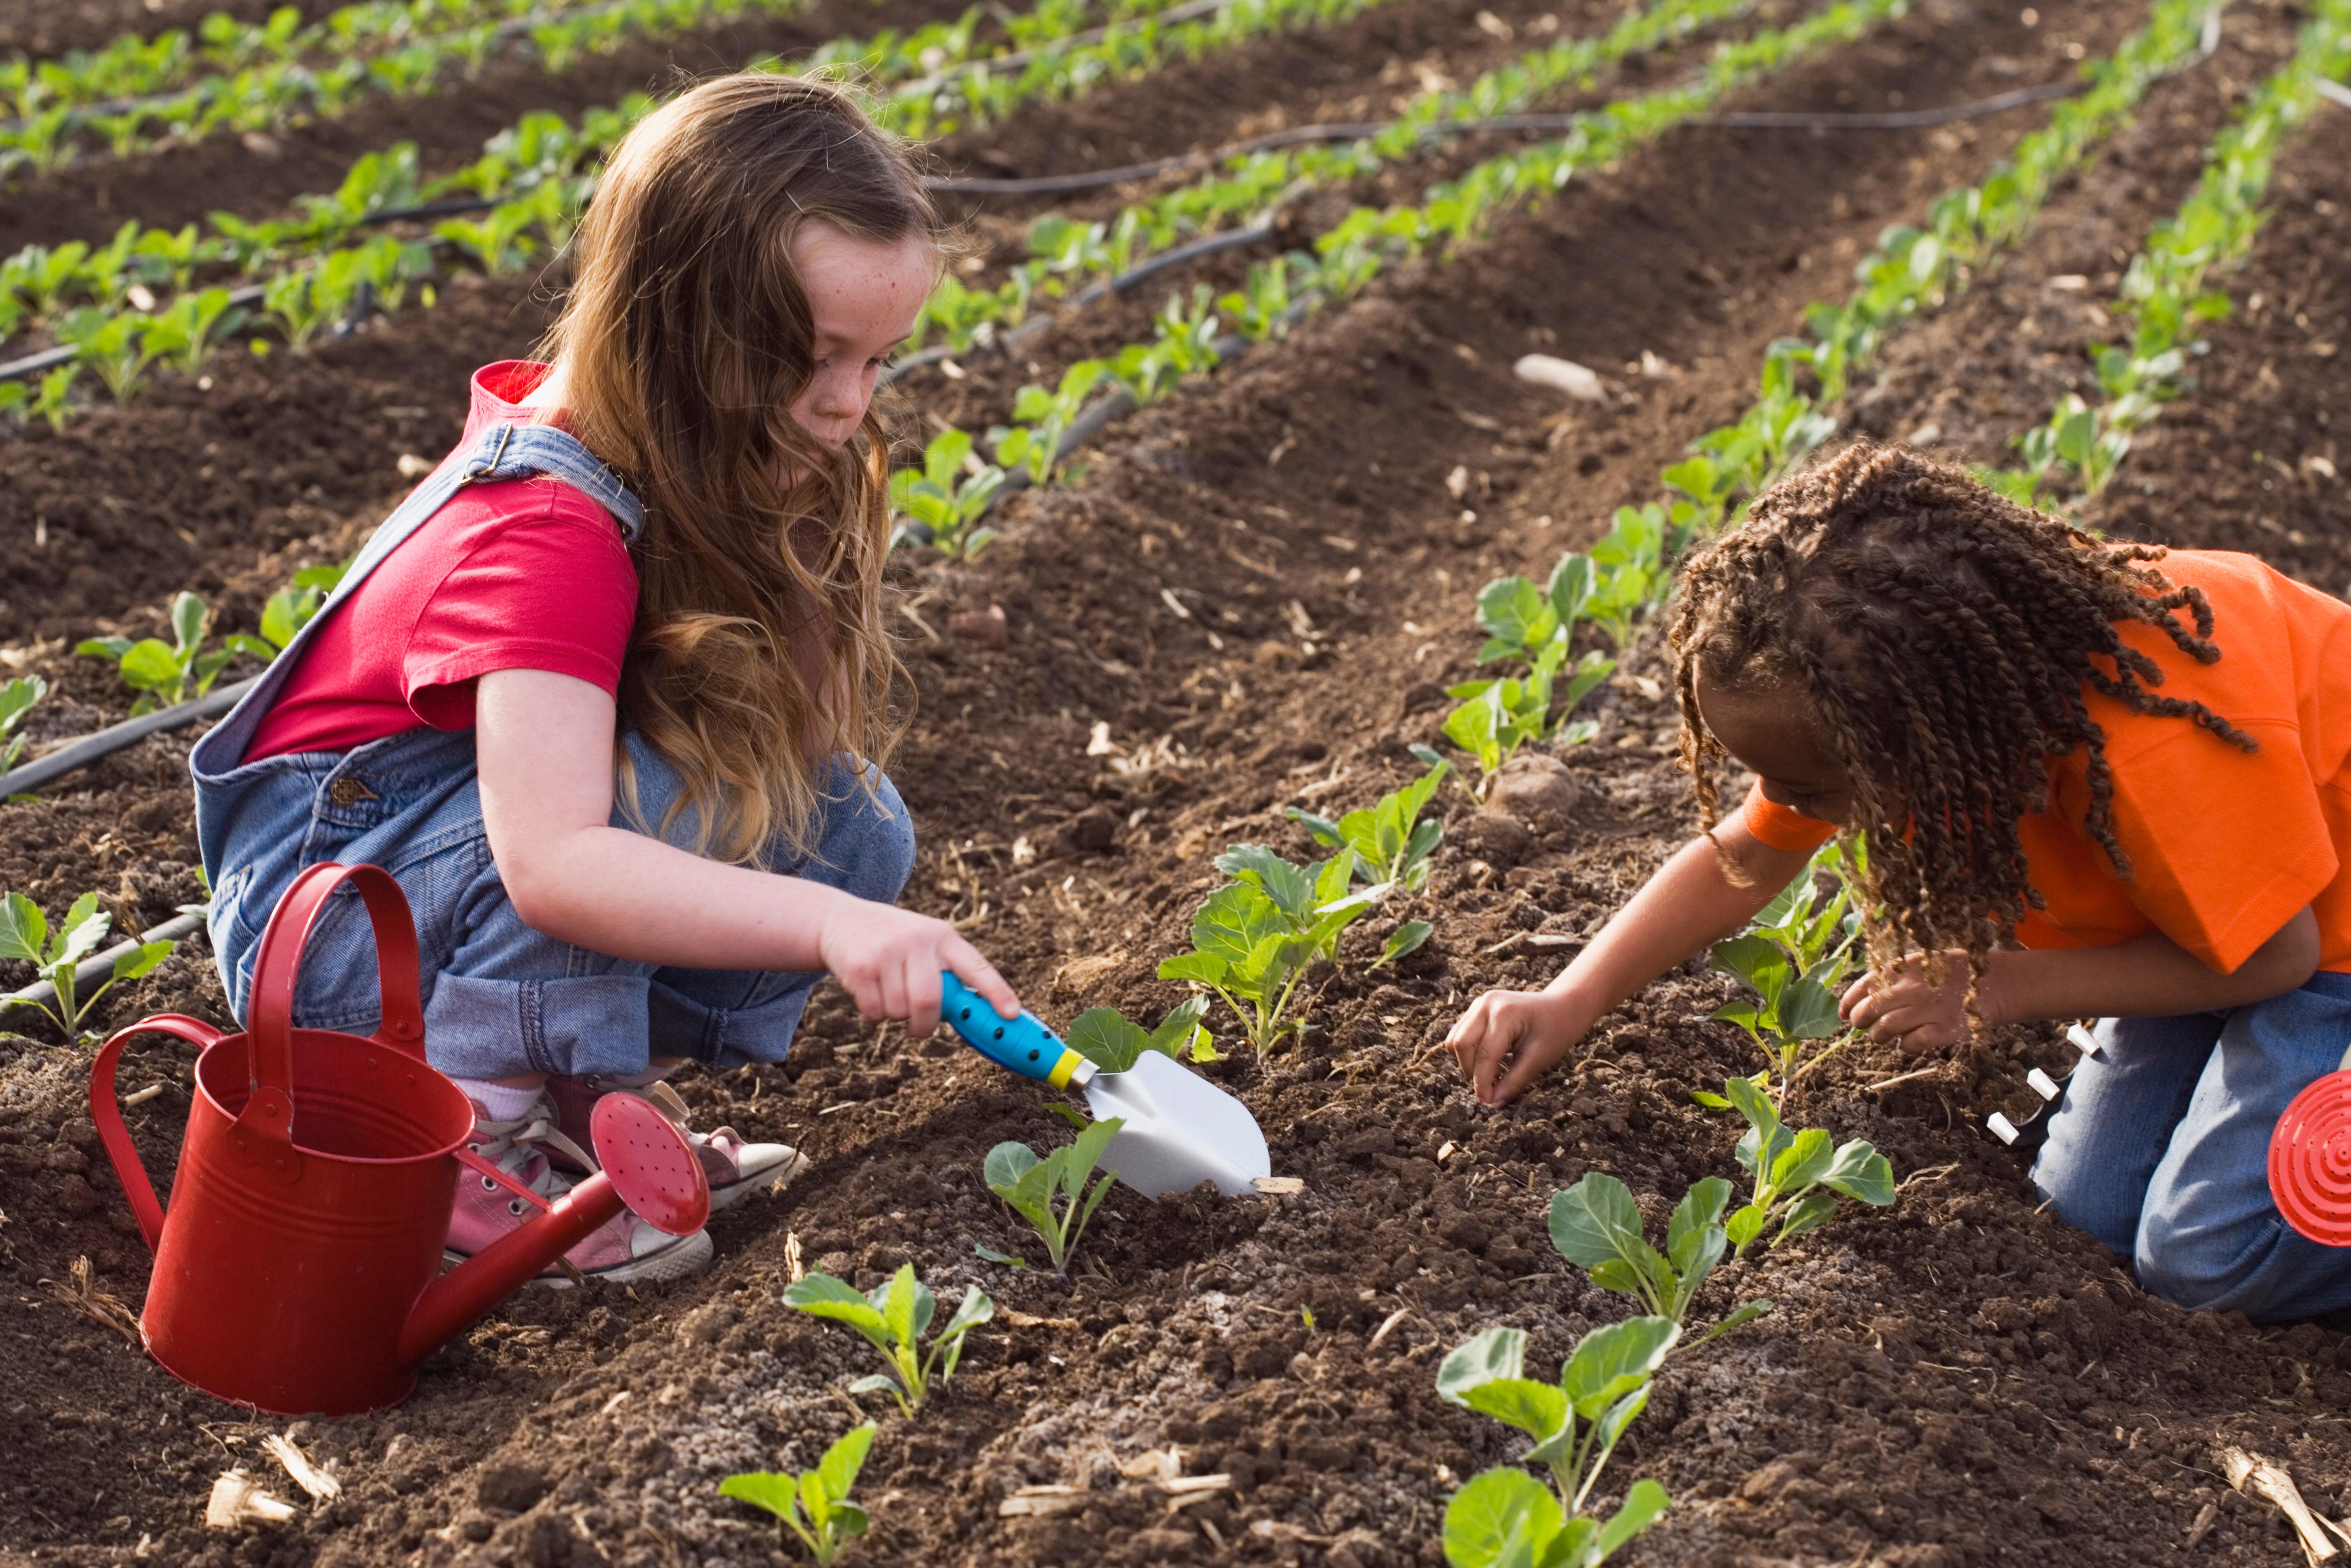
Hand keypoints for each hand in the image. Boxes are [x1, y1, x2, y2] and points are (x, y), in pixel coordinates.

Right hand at [816, 898, 1018, 1038]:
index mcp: (944, 937)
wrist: (841, 919)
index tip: (1011, 1015)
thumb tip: (972, 1019)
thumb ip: (947, 974)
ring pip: (900, 1010)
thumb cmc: (894, 942)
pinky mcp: (860, 965)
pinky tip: (870, 990)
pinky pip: (875, 1011)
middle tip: (920, 1029)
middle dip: (925, 1024)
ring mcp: (887, 951)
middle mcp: (918, 940)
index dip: (997, 993)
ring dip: (895, 1015)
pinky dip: (874, 1013)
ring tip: (888, 992)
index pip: (977, 967)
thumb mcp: (925, 945)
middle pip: (930, 1000)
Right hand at [1446, 988, 1585, 1106]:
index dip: (1482, 1082)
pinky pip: (1460, 1033)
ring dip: (1467, 1061)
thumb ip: (1514, 1081)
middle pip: (1461, 1044)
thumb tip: (1493, 1103)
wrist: (1563, 1007)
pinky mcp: (1477, 1008)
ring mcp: (1480, 1003)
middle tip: (1490, 1087)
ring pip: (1455, 1039)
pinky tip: (1490, 1059)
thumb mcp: (1538, 1059)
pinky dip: (1469, 1051)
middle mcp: (1486, 1004)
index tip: (1487, 1102)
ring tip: (1492, 1072)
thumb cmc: (1556, 1031)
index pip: (1484, 1054)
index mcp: (1505, 1014)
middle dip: (1471, 1071)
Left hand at [1839, 950, 1981, 1054]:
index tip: (1843, 1013)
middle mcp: (1912, 988)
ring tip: (1884, 1034)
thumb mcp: (1922, 964)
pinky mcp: (1944, 1029)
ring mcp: (1927, 1009)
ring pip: (1884, 1029)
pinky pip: (1911, 1044)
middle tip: (1864, 1025)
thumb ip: (1894, 977)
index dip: (1848, 1002)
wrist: (1995, 983)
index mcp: (1904, 968)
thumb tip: (1862, 997)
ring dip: (1879, 1036)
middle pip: (1868, 1011)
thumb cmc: (1951, 974)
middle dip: (1860, 1021)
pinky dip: (1905, 1046)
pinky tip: (1910, 1041)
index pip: (1864, 986)